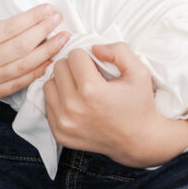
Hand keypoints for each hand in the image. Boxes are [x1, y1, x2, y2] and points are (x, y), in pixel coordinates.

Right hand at [0, 4, 68, 100]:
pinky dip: (36, 72)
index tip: (50, 9)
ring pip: (24, 67)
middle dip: (45, 32)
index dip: (35, 18)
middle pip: (22, 47)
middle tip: (60, 20)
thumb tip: (31, 23)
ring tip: (62, 39)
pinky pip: (18, 83)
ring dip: (47, 52)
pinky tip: (50, 61)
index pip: (13, 28)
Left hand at [43, 43, 187, 166]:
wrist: (138, 140)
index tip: (97, 67)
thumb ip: (118, 51)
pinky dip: (60, 100)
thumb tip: (94, 48)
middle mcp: (74, 108)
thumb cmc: (139, 104)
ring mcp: (64, 123)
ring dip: (63, 82)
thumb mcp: (139, 71)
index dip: (87, 57)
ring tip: (81, 88)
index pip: (74, 55)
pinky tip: (77, 103)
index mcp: (92, 91)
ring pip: (48, 85)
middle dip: (73, 67)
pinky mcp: (59, 133)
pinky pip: (48, 104)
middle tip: (89, 76)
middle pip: (58, 68)